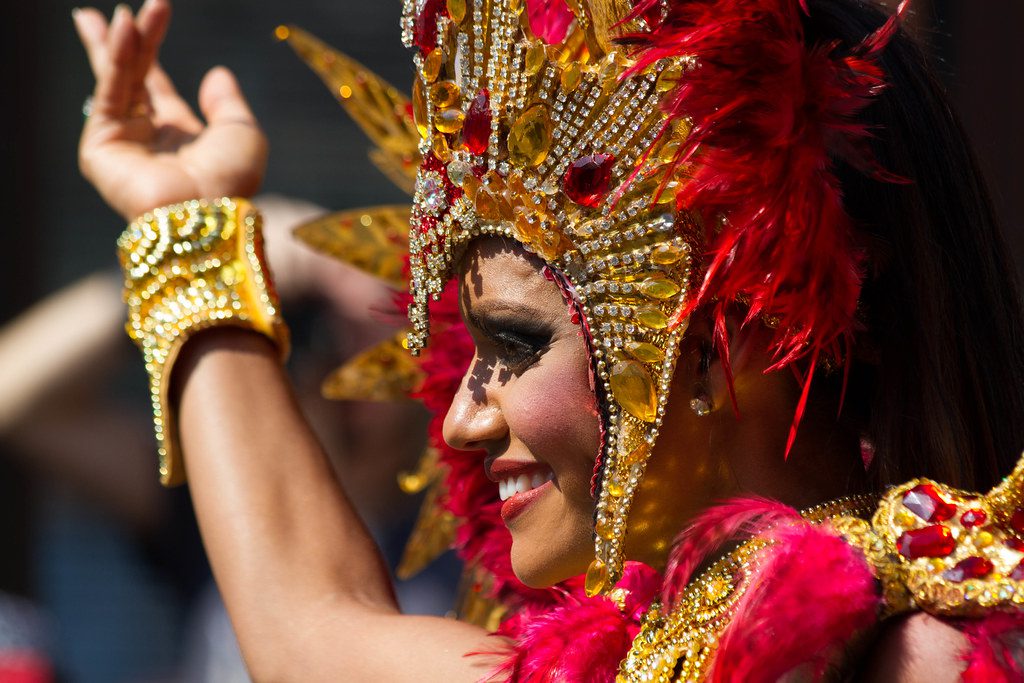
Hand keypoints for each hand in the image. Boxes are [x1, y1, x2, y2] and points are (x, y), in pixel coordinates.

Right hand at [74, 0, 267, 220]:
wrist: (206, 212)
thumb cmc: (230, 181)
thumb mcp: (242, 133)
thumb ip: (228, 102)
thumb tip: (217, 73)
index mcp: (180, 137)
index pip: (156, 84)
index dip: (151, 50)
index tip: (151, 14)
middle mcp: (147, 138)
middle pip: (130, 78)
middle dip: (124, 43)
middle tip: (118, 10)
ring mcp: (122, 142)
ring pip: (119, 79)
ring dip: (122, 43)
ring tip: (127, 11)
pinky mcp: (101, 146)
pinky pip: (110, 90)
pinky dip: (116, 57)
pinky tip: (124, 27)